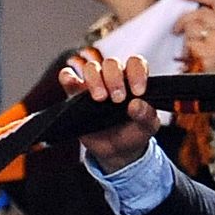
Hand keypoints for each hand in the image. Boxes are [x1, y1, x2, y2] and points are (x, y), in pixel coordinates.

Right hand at [61, 54, 158, 173]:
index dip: (137, 73)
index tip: (137, 92)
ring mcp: (93, 86)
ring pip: (91, 67)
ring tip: (100, 99)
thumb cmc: (133, 134)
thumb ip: (147, 116)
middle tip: (117, 100)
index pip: (135, 63)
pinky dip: (68, 78)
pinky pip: (68, 78)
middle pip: (111, 63)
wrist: (116, 151)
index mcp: (133, 80)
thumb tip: (136, 104)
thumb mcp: (147, 128)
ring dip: (95, 80)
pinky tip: (71, 82)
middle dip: (114, 79)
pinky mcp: (75, 96)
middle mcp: (113, 78)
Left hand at [173, 0, 214, 74]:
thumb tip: (193, 9)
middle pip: (201, 13)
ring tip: (187, 53)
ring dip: (185, 38)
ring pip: (193, 27)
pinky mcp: (211, 53)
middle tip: (175, 30)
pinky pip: (189, 43)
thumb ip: (213, 27)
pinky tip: (188, 62)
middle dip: (183, 20)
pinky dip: (184, 52)